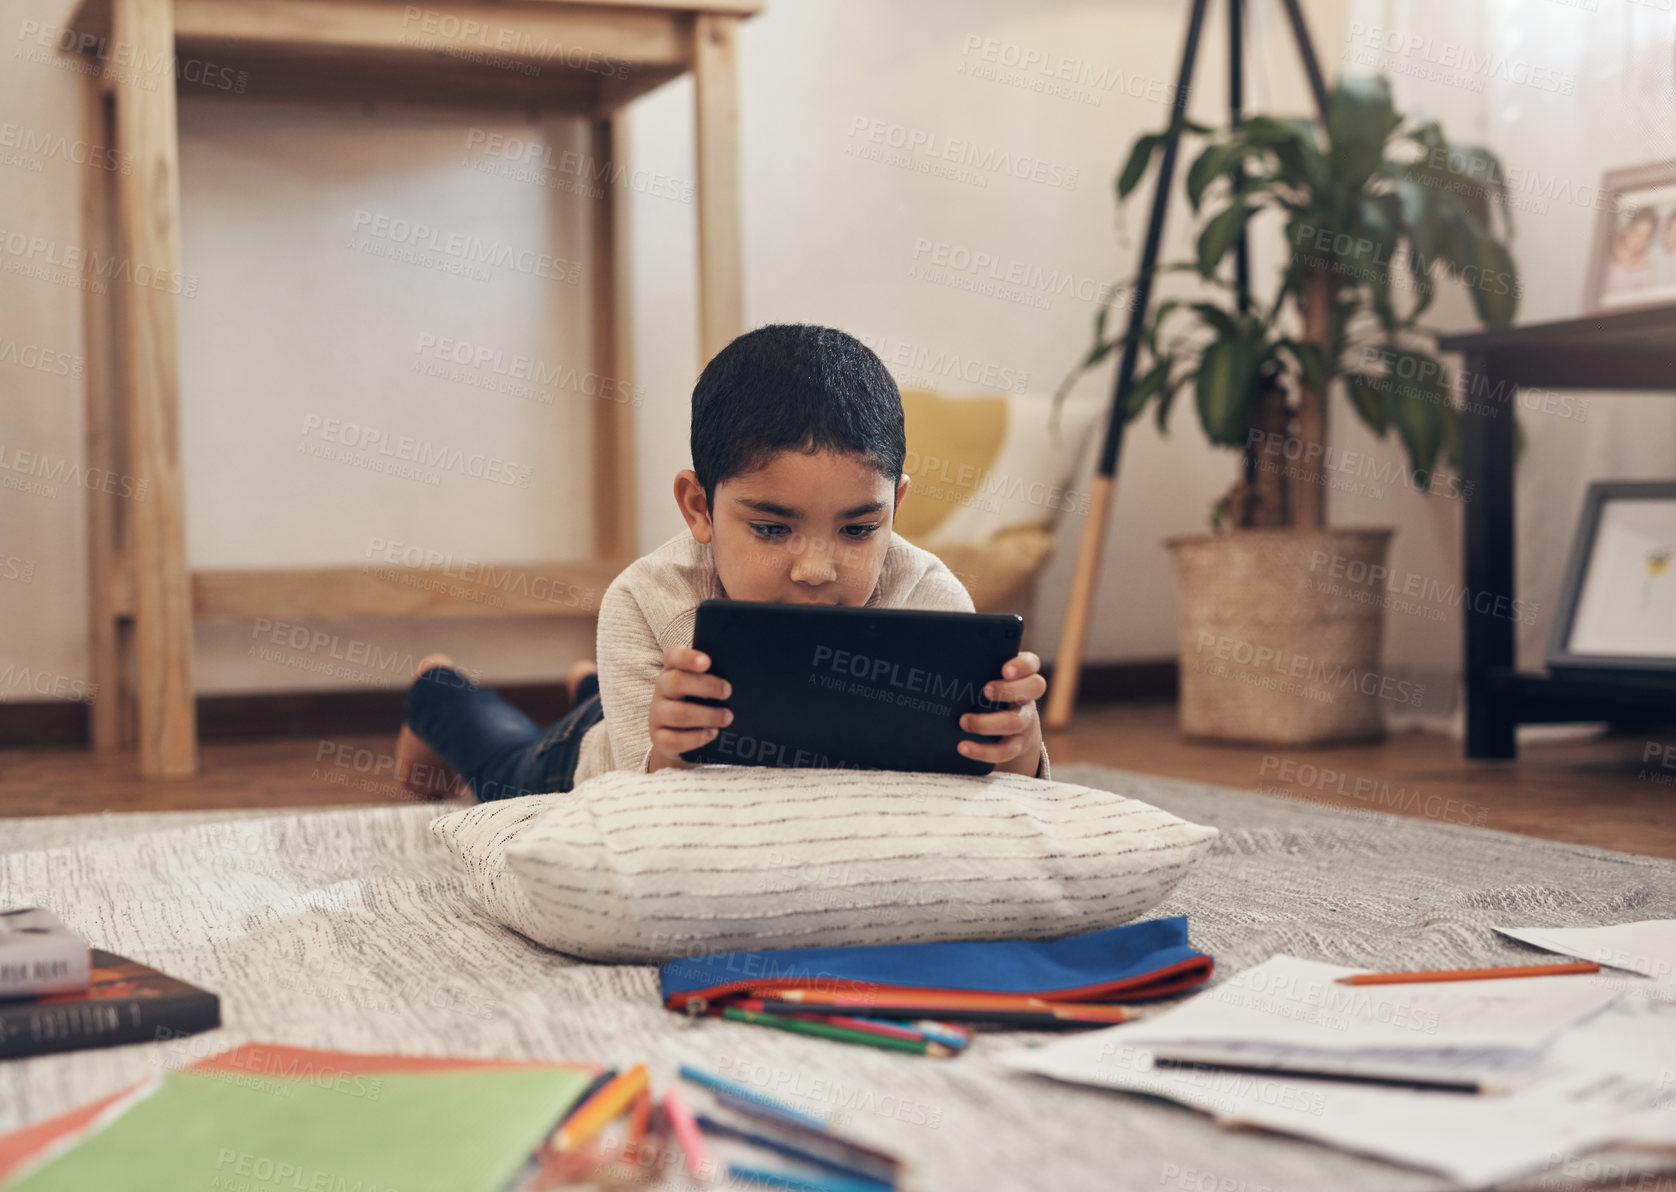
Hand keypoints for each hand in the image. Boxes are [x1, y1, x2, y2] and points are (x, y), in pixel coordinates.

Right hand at [648, 646, 732, 771]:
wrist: (683, 739)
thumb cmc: (702, 704)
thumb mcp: (706, 687)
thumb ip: (717, 676)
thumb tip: (745, 677)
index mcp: (673, 669)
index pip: (673, 656)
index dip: (688, 657)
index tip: (707, 662)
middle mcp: (662, 689)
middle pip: (675, 682)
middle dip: (706, 686)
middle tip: (728, 691)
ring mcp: (657, 714)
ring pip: (677, 713)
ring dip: (707, 715)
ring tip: (727, 717)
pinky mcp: (659, 738)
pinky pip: (674, 740)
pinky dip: (696, 738)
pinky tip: (712, 733)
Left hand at [957, 651, 1046, 774]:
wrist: (1007, 732)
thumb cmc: (987, 696)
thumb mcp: (986, 680)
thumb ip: (974, 669)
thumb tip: (937, 657)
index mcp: (1021, 675)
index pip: (1031, 664)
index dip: (1022, 665)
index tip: (1005, 670)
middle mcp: (1027, 697)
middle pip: (1034, 688)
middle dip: (1008, 690)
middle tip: (985, 691)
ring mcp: (1024, 721)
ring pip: (1015, 722)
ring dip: (988, 723)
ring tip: (964, 722)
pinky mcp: (1016, 745)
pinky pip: (1004, 750)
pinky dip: (983, 751)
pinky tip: (964, 747)